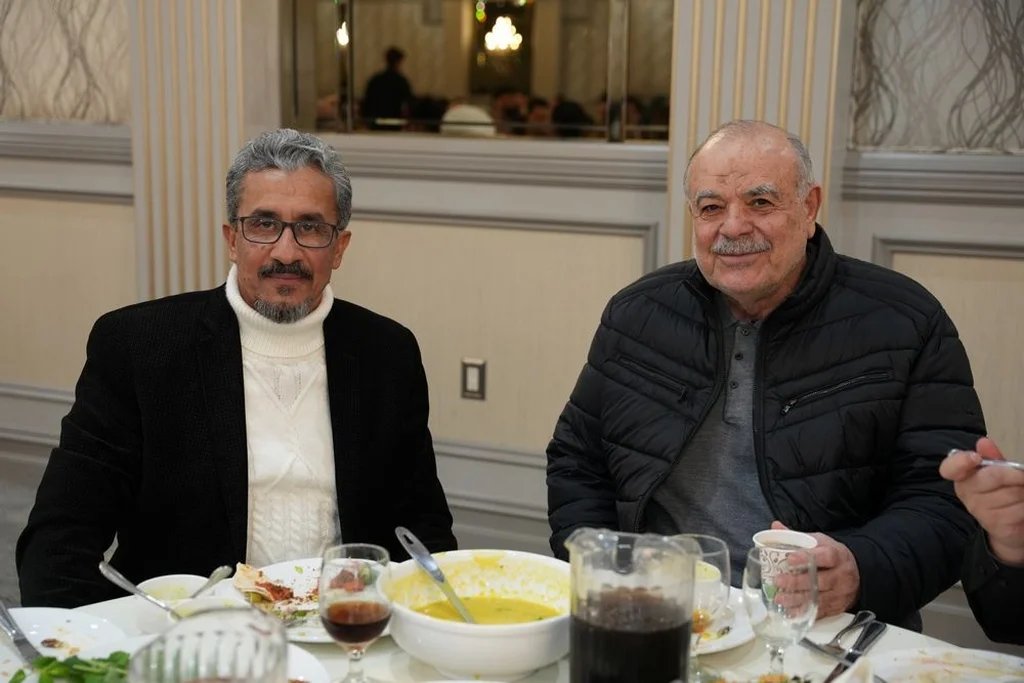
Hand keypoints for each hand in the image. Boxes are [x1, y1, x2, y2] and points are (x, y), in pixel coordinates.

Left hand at [770, 521, 858, 616]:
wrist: (857, 574)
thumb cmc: (832, 556)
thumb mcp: (819, 542)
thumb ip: (797, 537)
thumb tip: (775, 527)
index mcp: (837, 556)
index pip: (825, 556)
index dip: (807, 558)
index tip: (790, 558)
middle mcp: (841, 576)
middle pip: (821, 581)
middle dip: (797, 582)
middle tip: (779, 580)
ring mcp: (839, 593)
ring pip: (819, 599)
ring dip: (797, 599)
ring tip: (779, 598)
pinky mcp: (836, 607)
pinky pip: (820, 612)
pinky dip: (803, 612)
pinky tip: (789, 611)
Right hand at [940, 437, 1023, 565]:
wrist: (1009, 526)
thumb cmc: (1001, 493)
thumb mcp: (997, 472)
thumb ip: (992, 457)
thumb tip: (983, 442)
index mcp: (962, 476)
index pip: (950, 468)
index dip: (961, 461)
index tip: (975, 458)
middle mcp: (966, 493)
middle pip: (994, 476)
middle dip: (1015, 475)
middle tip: (1021, 477)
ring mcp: (980, 511)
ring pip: (1013, 493)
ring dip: (1023, 492)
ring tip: (1020, 495)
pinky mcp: (996, 525)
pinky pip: (1020, 509)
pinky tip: (1020, 507)